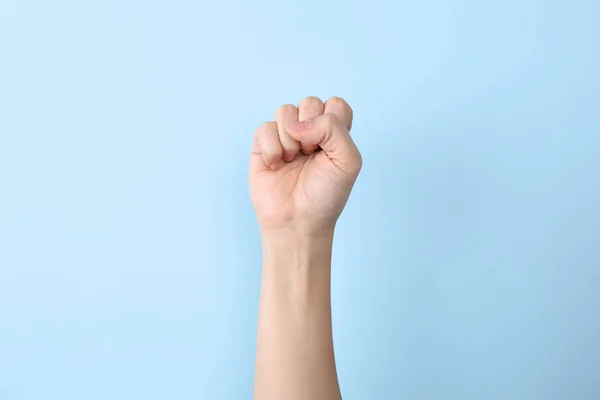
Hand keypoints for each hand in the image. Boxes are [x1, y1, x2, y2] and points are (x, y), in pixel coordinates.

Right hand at [249, 96, 361, 234]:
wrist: (299, 222)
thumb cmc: (326, 195)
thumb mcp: (348, 161)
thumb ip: (334, 128)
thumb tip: (298, 124)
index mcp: (333, 133)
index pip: (335, 105)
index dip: (333, 122)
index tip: (330, 148)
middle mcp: (309, 131)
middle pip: (309, 102)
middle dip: (311, 129)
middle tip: (311, 155)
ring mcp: (285, 136)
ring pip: (285, 110)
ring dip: (290, 139)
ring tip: (293, 160)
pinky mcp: (263, 145)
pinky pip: (265, 127)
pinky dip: (272, 148)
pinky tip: (276, 165)